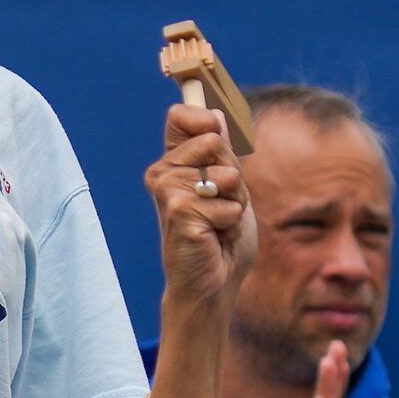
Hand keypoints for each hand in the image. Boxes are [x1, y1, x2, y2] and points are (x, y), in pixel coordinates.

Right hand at [146, 102, 254, 309]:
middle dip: (233, 173)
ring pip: (226, 173)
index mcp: (173, 162)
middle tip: (222, 202)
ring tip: (219, 222)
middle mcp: (163, 173)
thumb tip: (215, 114)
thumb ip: (222, 152)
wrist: (214, 283)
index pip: (181, 115)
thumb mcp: (229, 186)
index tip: (216, 134)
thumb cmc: (221, 237)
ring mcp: (168, 191)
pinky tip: (215, 236)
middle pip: (213, 140)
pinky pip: (229, 203)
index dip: (205, 118)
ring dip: (235, 200)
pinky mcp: (179, 211)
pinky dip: (232, 221)